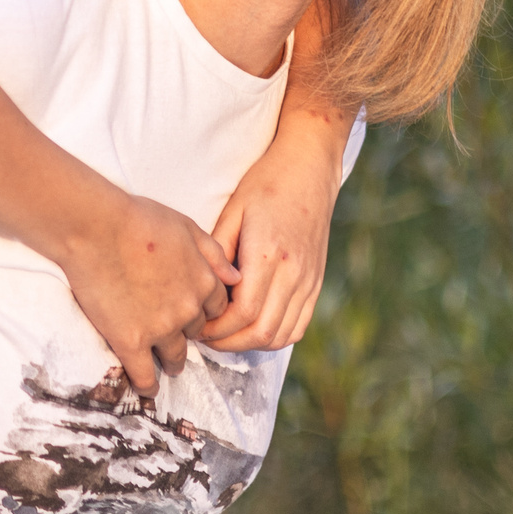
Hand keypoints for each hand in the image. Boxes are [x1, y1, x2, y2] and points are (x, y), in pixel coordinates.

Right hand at [57, 194, 238, 393]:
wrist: (97, 227)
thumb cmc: (138, 218)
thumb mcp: (186, 226)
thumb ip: (214, 252)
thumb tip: (236, 278)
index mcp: (204, 281)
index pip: (215, 309)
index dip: (203, 311)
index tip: (193, 315)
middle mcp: (189, 309)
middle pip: (196, 332)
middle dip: (187, 333)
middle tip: (174, 335)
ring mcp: (161, 328)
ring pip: (175, 357)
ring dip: (173, 363)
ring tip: (167, 366)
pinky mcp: (131, 341)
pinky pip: (145, 374)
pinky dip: (147, 385)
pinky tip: (147, 389)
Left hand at [199, 140, 336, 351]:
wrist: (309, 169)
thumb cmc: (265, 184)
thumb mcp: (233, 211)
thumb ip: (219, 252)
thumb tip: (205, 289)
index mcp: (267, 254)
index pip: (242, 312)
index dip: (216, 328)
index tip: (196, 325)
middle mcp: (293, 273)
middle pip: (260, 331)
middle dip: (228, 342)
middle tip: (205, 336)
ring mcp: (309, 280)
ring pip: (281, 335)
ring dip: (250, 344)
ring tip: (226, 335)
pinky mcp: (316, 283)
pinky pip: (298, 326)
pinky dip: (274, 337)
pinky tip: (253, 328)